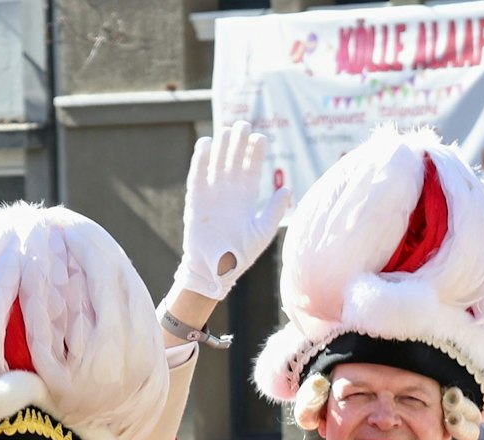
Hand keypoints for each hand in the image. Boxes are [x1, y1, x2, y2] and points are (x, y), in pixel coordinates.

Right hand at [173, 121, 290, 302]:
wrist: (215, 271)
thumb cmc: (240, 256)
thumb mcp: (262, 233)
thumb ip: (274, 211)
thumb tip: (287, 189)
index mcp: (246, 198)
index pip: (252, 168)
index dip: (255, 152)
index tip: (260, 137)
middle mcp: (229, 192)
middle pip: (234, 160)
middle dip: (238, 142)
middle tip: (243, 124)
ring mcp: (212, 194)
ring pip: (217, 163)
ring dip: (222, 146)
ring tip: (227, 130)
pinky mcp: (195, 200)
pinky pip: (198, 175)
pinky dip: (201, 160)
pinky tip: (206, 143)